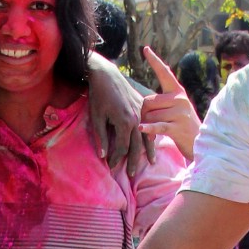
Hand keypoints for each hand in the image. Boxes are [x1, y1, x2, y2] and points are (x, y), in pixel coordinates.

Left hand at [87, 52, 152, 175]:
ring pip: (146, 135)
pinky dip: (149, 135)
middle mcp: (136, 118)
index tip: (110, 166)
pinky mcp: (142, 105)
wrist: (106, 74)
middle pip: (136, 145)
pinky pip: (148, 124)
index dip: (116, 158)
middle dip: (133, 161)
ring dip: (147, 150)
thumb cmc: (99, 95)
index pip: (122, 147)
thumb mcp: (97, 118)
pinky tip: (151, 142)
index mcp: (125, 122)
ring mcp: (141, 111)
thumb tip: (103, 156)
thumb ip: (101, 137)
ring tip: (150, 162)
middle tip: (131, 174)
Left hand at [139, 48, 200, 159]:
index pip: (165, 72)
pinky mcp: (178, 127)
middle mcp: (180, 99)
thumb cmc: (184, 127)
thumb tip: (143, 103)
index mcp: (178, 92)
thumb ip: (163, 103)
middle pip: (149, 101)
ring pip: (150, 115)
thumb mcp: (176, 110)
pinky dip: (149, 129)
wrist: (201, 143)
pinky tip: (142, 129)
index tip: (145, 49)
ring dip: (146, 125)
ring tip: (151, 133)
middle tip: (146, 123)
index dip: (154, 61)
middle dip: (143, 113)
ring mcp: (180, 113)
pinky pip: (158, 126)